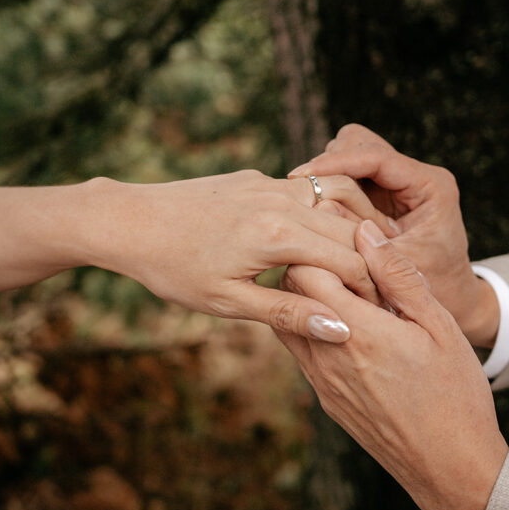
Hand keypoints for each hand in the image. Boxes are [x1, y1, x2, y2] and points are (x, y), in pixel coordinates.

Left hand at [85, 170, 397, 341]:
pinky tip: (317, 244)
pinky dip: (322, 217)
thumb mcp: (228, 301)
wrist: (129, 220)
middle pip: (351, 229)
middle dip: (370, 263)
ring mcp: (269, 183)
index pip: (351, 261)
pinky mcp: (256, 178)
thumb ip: (289, 314)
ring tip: (355, 268)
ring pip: (333, 204)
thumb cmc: (173, 267)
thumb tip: (342, 331)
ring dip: (350, 234)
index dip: (372, 291)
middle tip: (378, 294)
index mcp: (277, 234)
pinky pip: (304, 193)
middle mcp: (281, 200)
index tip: (380, 315)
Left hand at [277, 220, 507, 509]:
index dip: (324, 248)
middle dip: (312, 267)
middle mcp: (328, 357)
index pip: (307, 269)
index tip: (352, 246)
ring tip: (351, 294)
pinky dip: (315, 328)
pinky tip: (352, 328)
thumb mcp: (439, 326)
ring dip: (310, 298)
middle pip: (289, 291)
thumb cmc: (456, 395)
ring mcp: (321, 382)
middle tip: (349, 265)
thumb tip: (365, 231)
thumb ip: (399, 276)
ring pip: (289, 321)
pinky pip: (301, 350)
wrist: (451, 470)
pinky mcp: (325, 400)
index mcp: (359, 333)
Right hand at [289, 124, 498, 346]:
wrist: (454, 302)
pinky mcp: (380, 194)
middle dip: (330, 164)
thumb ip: (363, 240)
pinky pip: (346, 177)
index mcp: (430, 185)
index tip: (300, 176)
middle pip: (359, 143)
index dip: (335, 163)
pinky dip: (328, 190)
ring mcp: (396, 182)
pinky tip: (312, 213)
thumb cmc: (433, 289)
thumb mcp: (398, 269)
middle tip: (300, 191)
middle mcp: (414, 176)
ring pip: (348, 154)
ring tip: (307, 206)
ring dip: (328, 176)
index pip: (376, 157)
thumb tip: (320, 209)